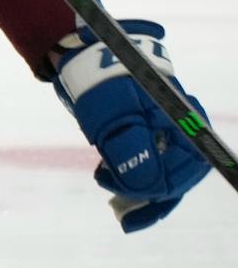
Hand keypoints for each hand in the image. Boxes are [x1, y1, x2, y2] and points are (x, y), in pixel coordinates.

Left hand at [55, 20, 211, 231]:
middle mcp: (182, 126)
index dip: (156, 193)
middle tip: (121, 215)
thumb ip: (131, 151)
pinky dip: (133, 174)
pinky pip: (151, 158)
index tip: (123, 200)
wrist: (84, 52)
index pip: (181, 173)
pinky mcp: (149, 127)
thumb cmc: (101, 81)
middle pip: (176, 175)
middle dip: (148, 197)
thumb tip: (146, 188)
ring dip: (138, 188)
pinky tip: (108, 178)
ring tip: (107, 189)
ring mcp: (166, 127)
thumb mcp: (113, 116)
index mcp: (183, 122)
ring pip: (162, 169)